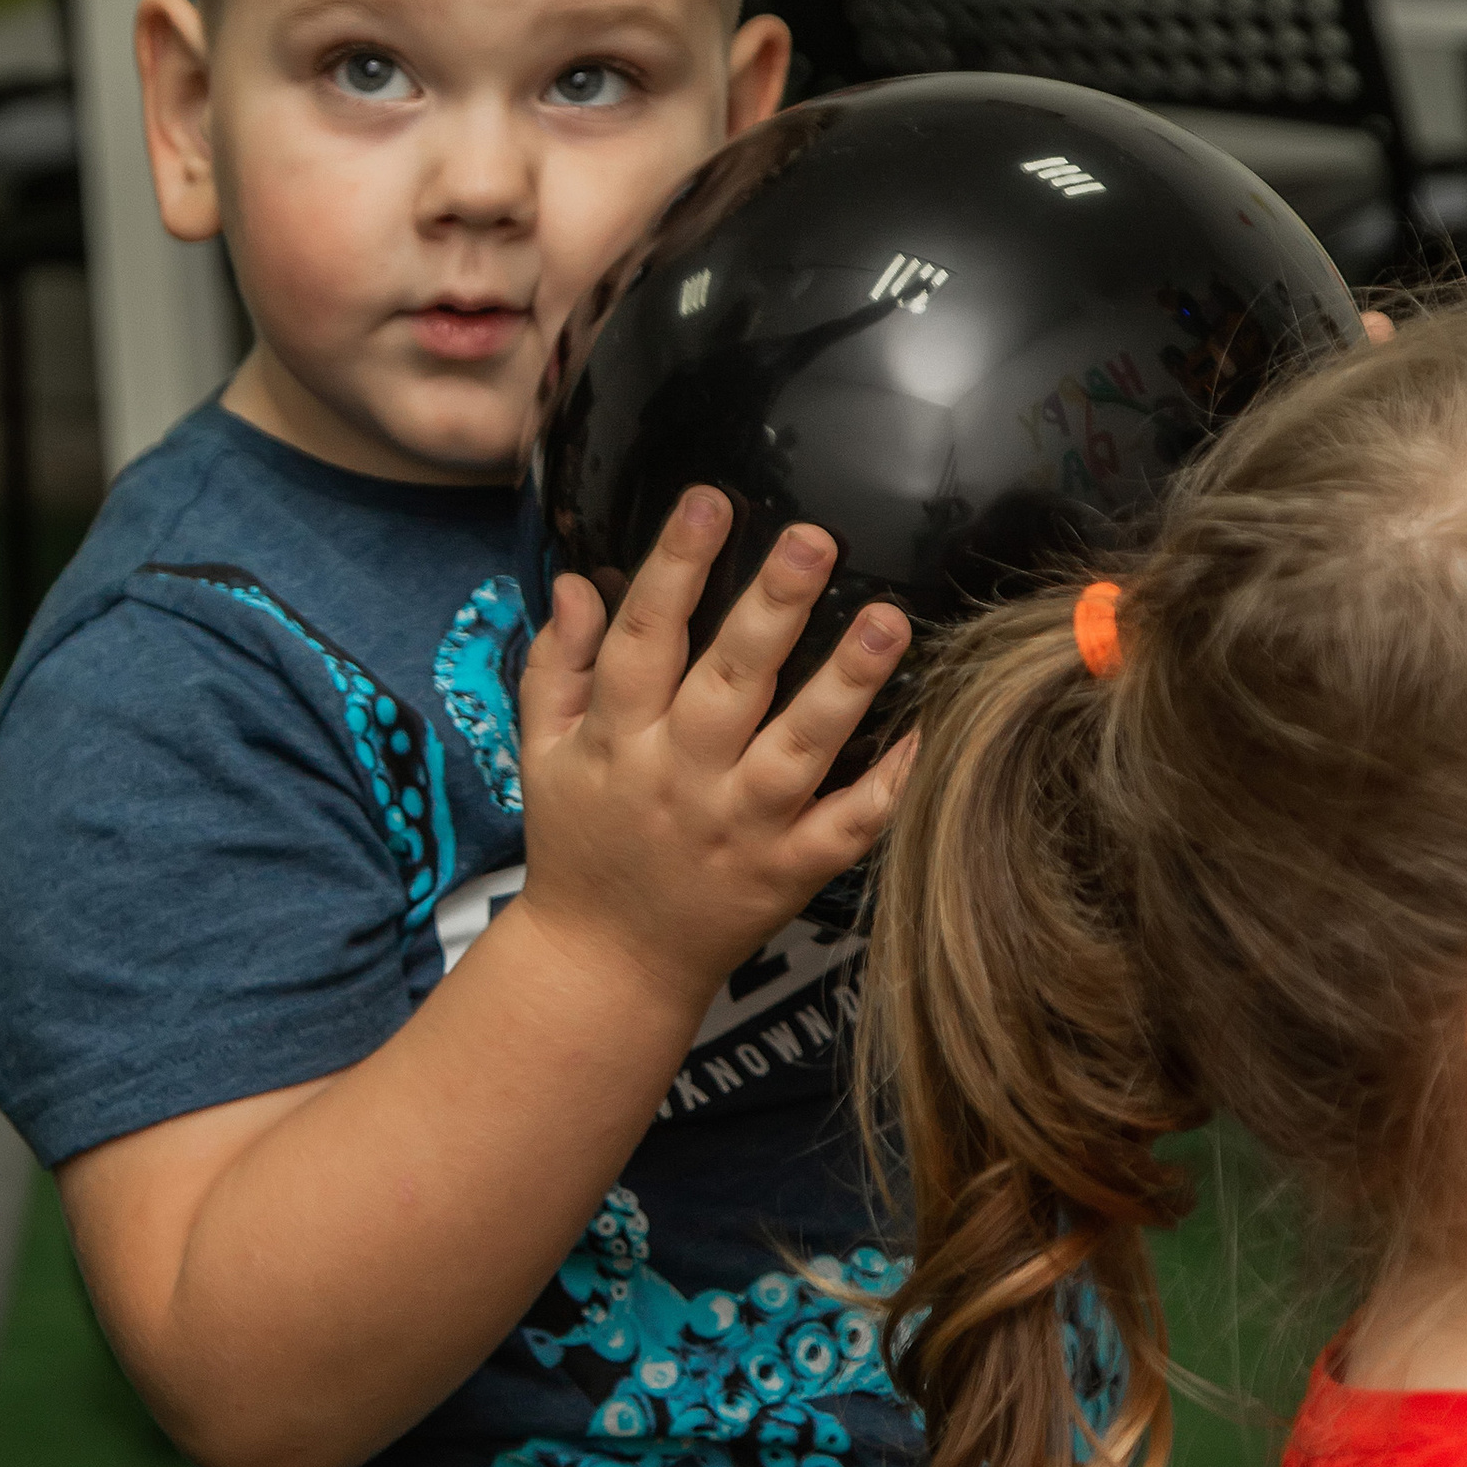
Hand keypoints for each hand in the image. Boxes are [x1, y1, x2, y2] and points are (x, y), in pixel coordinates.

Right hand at [517, 496, 909, 1016]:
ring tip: (887, 619)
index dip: (673, 568)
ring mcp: (740, 829)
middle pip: (728, 682)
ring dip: (845, 684)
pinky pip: (845, 828)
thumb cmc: (578, 844)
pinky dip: (885, 786)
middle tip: (813, 537)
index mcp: (617, 741)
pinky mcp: (788, 874)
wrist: (604, 966)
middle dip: (771, 607)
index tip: (708, 501)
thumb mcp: (542, 752)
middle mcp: (680, 778)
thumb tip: (576, 581)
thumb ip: (557, 664)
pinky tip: (924, 734)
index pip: (643, 640)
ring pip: (798, 749)